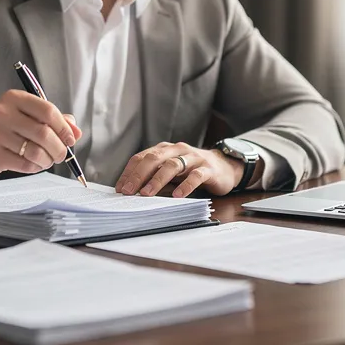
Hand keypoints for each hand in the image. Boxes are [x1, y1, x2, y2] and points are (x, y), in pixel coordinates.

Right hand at [0, 89, 81, 175]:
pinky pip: (24, 165)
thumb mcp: (27, 114)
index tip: (70, 139)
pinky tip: (34, 164)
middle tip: (61, 154)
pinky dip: (35, 167)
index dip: (64, 127)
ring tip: (47, 160)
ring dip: (48, 160)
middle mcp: (2, 113)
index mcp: (15, 98)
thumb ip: (53, 120)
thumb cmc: (6, 125)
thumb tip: (76, 132)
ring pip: (35, 152)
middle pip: (43, 133)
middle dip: (59, 148)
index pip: (47, 110)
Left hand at [115, 142, 244, 197]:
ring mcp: (194, 158)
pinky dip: (185, 185)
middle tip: (128, 191)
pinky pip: (196, 176)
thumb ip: (154, 176)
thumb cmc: (192, 170)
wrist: (225, 167)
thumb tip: (131, 191)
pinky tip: (177, 195)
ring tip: (146, 194)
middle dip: (138, 175)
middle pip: (154, 158)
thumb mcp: (171, 172)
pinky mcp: (208, 169)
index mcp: (165, 149)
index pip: (142, 157)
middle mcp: (178, 150)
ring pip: (173, 166)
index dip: (129, 172)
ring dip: (157, 180)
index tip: (119, 188)